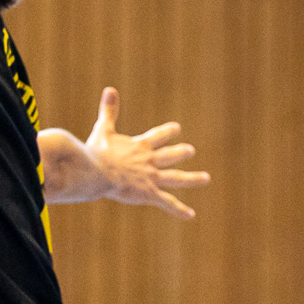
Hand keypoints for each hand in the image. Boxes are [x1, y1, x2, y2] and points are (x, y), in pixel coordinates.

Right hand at [83, 87, 208, 219]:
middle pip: (170, 155)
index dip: (168, 132)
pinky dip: (179, 209)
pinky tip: (191, 215)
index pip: (158, 137)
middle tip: (190, 151)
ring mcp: (151, 178)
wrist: (97, 172)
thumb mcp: (103, 130)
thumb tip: (110, 89)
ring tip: (206, 178)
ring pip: (176, 178)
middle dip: (180, 152)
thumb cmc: (97, 152)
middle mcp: (150, 161)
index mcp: (140, 146)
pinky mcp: (148, 194)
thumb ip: (109, 111)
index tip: (176, 128)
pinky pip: (167, 203)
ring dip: (191, 179)